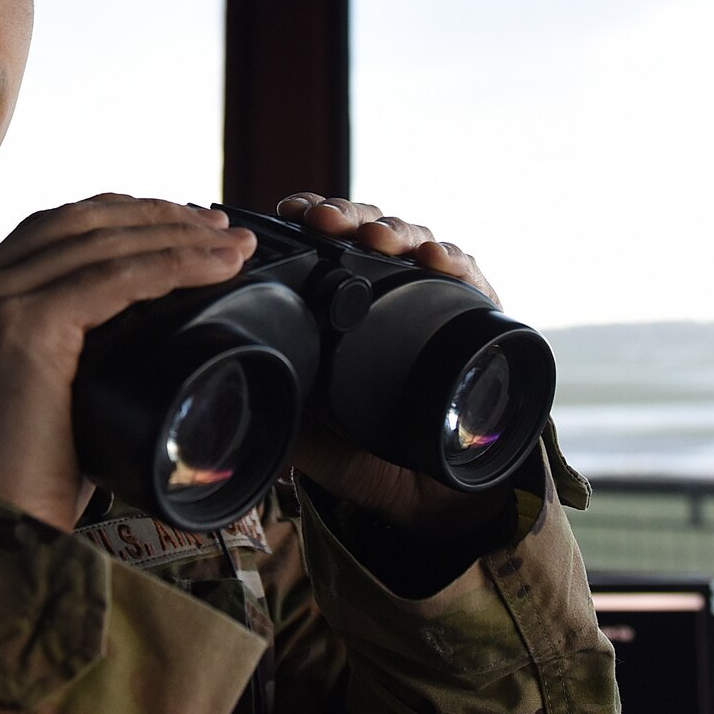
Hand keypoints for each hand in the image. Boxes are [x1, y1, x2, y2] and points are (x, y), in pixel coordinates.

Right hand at [0, 196, 254, 529]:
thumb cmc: (17, 481)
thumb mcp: (31, 392)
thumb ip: (61, 347)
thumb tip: (140, 325)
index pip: (52, 230)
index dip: (123, 218)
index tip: (184, 224)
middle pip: (78, 221)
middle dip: (158, 216)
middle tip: (220, 226)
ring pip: (103, 243)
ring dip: (180, 235)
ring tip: (233, 243)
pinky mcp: (19, 327)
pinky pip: (117, 277)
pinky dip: (176, 265)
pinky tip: (218, 265)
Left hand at [276, 193, 511, 532]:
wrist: (425, 500)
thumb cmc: (366, 457)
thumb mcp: (307, 430)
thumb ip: (276, 406)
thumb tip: (235, 388)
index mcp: (345, 305)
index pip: (328, 243)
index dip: (312, 219)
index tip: (292, 212)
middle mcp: (391, 292)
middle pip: (372, 230)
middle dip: (349, 218)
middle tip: (329, 222)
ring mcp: (436, 300)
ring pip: (418, 243)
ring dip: (397, 232)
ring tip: (380, 238)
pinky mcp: (478, 319)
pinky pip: (471, 278)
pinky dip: (456, 261)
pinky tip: (438, 259)